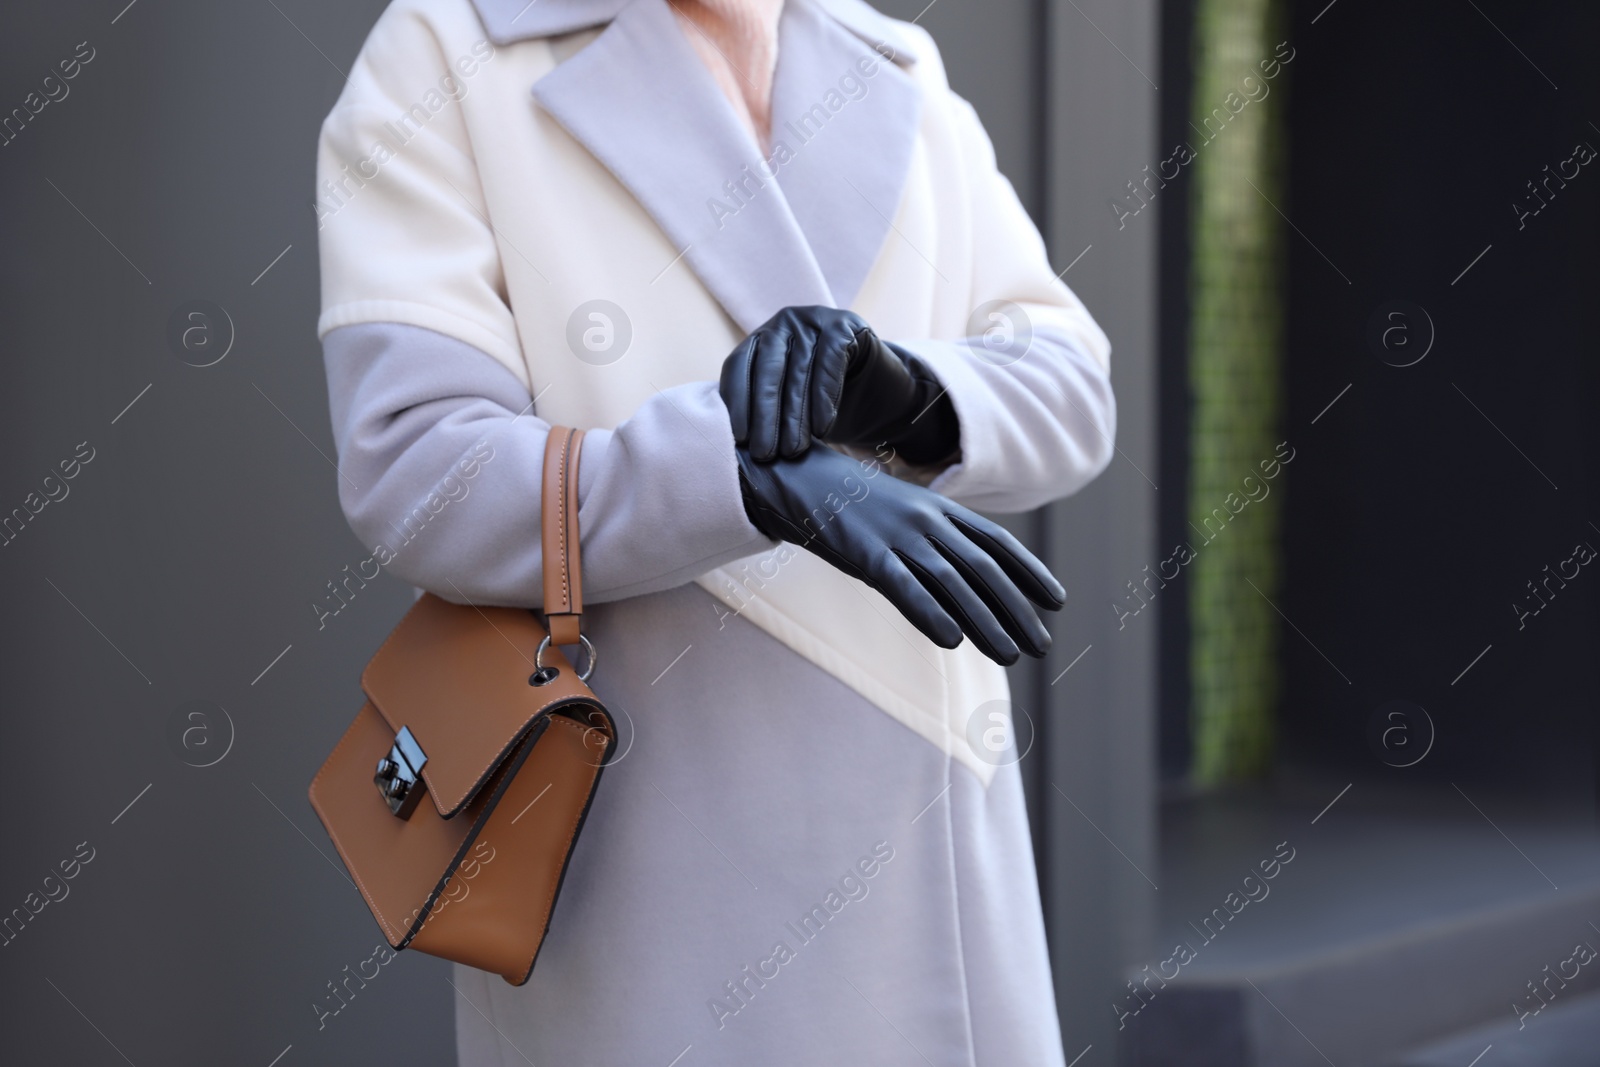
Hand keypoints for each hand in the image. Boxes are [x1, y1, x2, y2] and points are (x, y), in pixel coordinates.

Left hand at [720, 305, 957, 463]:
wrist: (873, 380)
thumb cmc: (818, 396)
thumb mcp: (786, 397)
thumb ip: (760, 407)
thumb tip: (735, 445)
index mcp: (759, 338)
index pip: (738, 366)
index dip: (736, 402)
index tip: (739, 439)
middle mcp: (782, 323)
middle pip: (767, 371)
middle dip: (765, 415)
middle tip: (765, 454)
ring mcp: (814, 319)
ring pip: (799, 372)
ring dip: (795, 417)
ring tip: (793, 451)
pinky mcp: (844, 325)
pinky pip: (830, 364)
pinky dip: (824, 399)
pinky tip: (823, 429)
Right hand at [735, 440, 1062, 664]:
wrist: (794, 477)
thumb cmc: (851, 506)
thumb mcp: (902, 516)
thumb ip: (935, 542)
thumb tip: (967, 586)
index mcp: (938, 509)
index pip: (996, 542)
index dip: (1029, 572)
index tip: (1056, 601)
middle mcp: (926, 520)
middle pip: (983, 568)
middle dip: (1017, 608)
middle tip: (1041, 644)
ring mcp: (895, 534)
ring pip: (952, 581)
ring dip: (986, 621)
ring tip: (1010, 655)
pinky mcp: (863, 551)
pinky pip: (902, 585)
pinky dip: (928, 611)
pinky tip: (951, 639)